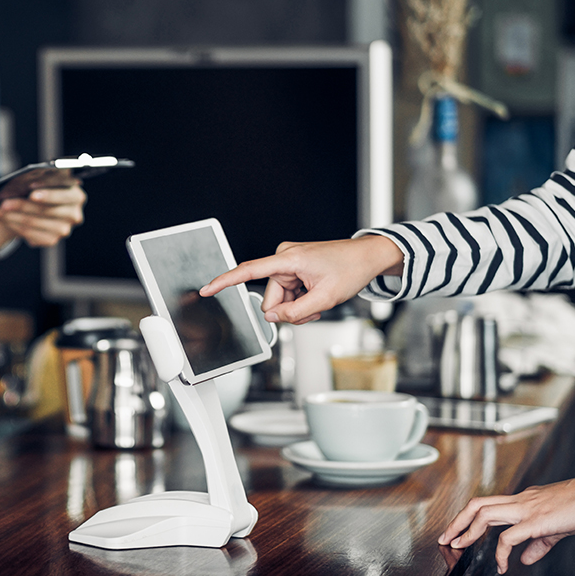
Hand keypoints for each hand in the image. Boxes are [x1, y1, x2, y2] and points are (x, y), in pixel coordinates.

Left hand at [0, 184, 85, 246]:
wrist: (34, 208)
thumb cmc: (37, 189)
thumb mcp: (38, 182)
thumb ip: (34, 182)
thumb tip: (18, 184)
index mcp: (76, 195)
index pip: (64, 194)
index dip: (48, 192)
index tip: (30, 189)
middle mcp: (74, 214)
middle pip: (46, 210)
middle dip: (22, 205)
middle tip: (4, 203)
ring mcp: (64, 229)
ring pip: (34, 222)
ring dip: (11, 216)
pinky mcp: (51, 240)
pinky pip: (29, 233)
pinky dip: (12, 224)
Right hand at [198, 235, 402, 324]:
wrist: (367, 257)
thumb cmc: (350, 269)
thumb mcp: (325, 298)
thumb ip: (295, 313)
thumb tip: (273, 318)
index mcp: (287, 259)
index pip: (248, 271)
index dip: (225, 282)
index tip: (207, 289)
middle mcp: (283, 259)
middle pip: (270, 299)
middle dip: (288, 310)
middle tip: (313, 307)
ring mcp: (288, 264)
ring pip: (279, 301)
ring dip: (297, 307)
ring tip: (318, 300)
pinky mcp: (293, 269)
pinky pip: (287, 295)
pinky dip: (301, 301)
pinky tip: (315, 296)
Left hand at [437, 478, 574, 574]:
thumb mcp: (555, 528)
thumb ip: (537, 544)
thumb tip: (524, 560)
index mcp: (522, 500)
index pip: (487, 504)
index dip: (468, 518)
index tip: (456, 532)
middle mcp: (519, 501)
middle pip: (477, 505)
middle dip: (457, 521)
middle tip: (445, 538)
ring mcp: (525, 509)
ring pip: (484, 513)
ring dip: (467, 531)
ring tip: (458, 546)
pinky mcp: (536, 521)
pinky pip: (508, 537)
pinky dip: (500, 552)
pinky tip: (501, 566)